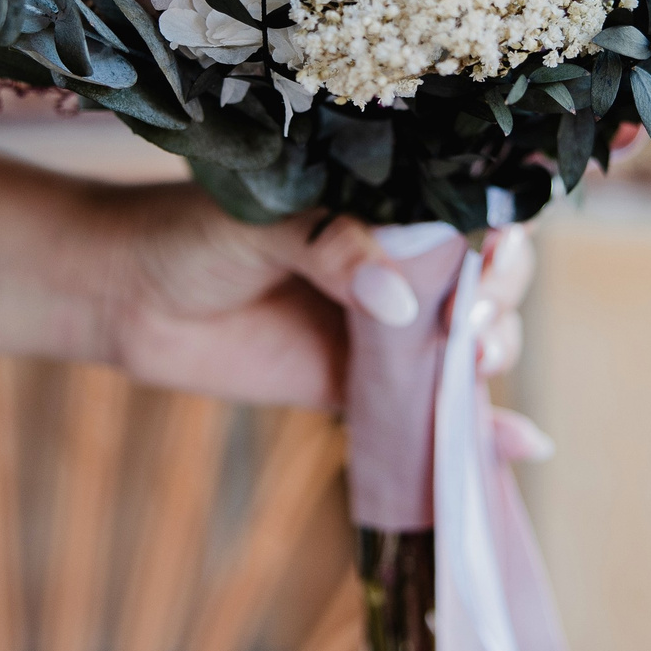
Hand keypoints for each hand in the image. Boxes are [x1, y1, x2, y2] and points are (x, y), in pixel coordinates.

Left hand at [95, 184, 532, 412]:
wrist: (126, 299)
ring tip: (478, 365)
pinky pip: (432, 409)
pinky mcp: (364, 388)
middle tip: (475, 321)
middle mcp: (398, 263)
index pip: (468, 210)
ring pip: (470, 343)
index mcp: (383, 205)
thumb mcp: (262, 224)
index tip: (491, 257)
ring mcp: (386, 329)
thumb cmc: (189, 235)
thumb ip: (331, 248)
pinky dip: (483, 431)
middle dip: (501, 298)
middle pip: (486, 278)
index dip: (498, 233)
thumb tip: (399, 301)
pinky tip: (523, 446)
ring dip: (495, 354)